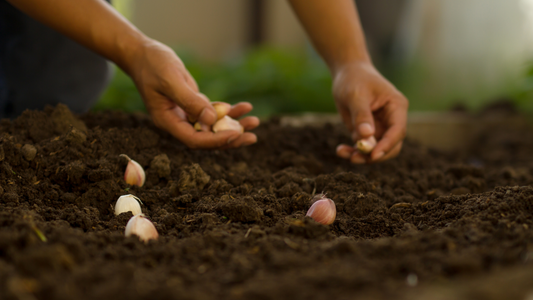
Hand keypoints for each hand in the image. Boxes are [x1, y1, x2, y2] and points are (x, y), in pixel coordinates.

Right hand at [126, 40, 258, 148]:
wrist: (143, 54)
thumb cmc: (153, 65)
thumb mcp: (171, 80)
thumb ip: (190, 101)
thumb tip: (212, 120)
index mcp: (168, 121)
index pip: (194, 140)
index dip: (215, 140)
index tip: (235, 134)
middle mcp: (178, 122)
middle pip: (207, 138)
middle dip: (231, 138)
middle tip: (253, 137)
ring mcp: (186, 114)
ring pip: (214, 126)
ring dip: (235, 125)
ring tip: (255, 121)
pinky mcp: (193, 104)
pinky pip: (214, 112)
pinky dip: (230, 110)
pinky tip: (246, 106)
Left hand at [333, 61, 407, 163]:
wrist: (346, 73)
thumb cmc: (354, 79)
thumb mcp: (355, 95)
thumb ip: (361, 115)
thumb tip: (367, 135)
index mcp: (397, 107)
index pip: (398, 130)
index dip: (387, 145)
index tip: (373, 155)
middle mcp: (392, 120)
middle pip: (392, 145)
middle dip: (374, 155)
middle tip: (355, 158)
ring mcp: (381, 127)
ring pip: (377, 150)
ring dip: (361, 156)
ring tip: (343, 153)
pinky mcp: (368, 132)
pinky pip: (364, 147)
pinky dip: (353, 151)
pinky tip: (340, 150)